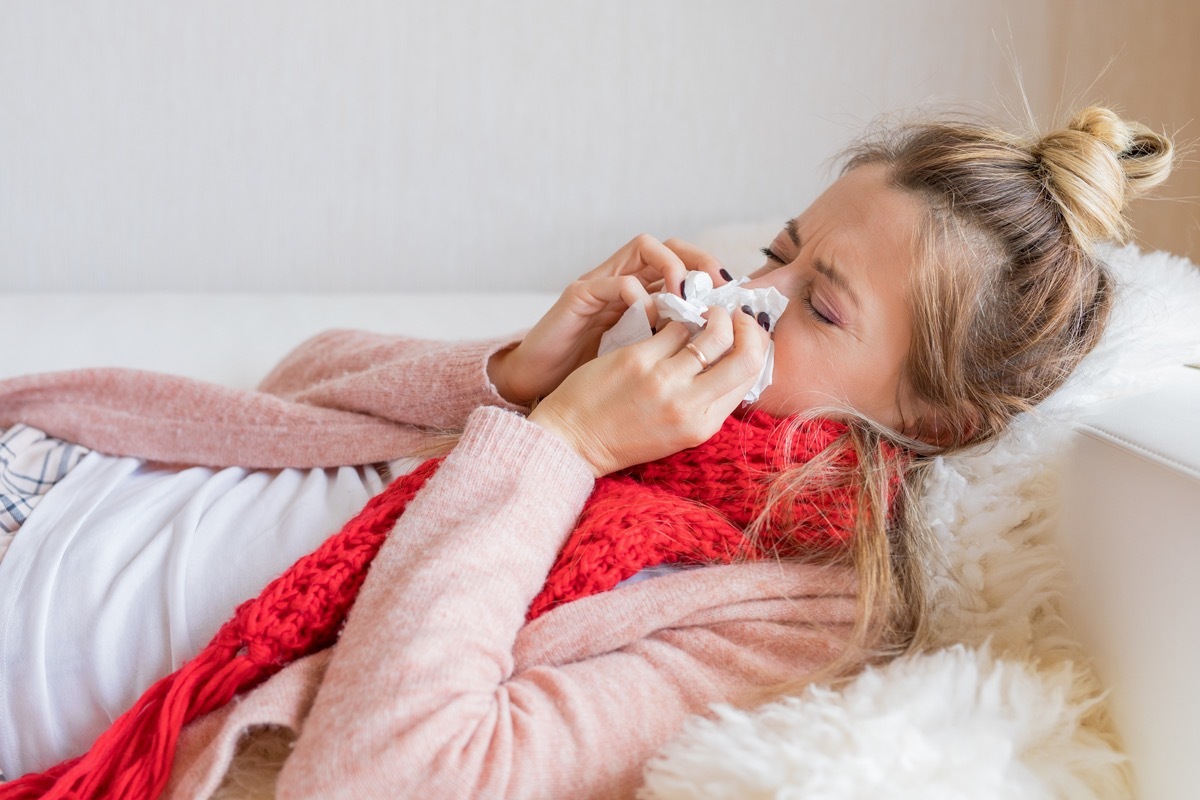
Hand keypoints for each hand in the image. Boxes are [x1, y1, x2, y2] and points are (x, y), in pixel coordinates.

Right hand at [488, 235, 731, 404]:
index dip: (713, 276)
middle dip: (700, 261)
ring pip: (644, 249)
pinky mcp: (579, 296)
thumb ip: (678, 346)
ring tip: (688, 296)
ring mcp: (601, 284)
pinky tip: (650, 319)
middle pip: (670, 247)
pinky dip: (637, 295)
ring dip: (673, 267)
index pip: (686, 267)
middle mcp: (624, 283)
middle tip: (720, 287)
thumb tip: (726, 351)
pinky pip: (614, 281)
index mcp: (644, 299)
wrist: (548, 397)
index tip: (735, 300)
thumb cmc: (599, 386)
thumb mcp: (648, 362)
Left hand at [527, 306, 767, 475]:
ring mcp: (662, 380)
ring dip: (712, 314)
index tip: (746, 331)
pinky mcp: (637, 359)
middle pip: (745, 354)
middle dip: (745, 326)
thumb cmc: (624, 436)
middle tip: (733, 315)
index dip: (755, 345)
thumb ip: (707, 401)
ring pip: (711, 332)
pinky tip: (667, 317)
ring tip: (702, 310)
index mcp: (703, 425)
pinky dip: (675, 316)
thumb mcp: (677, 431)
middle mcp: (688, 405)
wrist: (574, 441)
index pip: (750, 376)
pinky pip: (672, 325)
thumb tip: (733, 359)